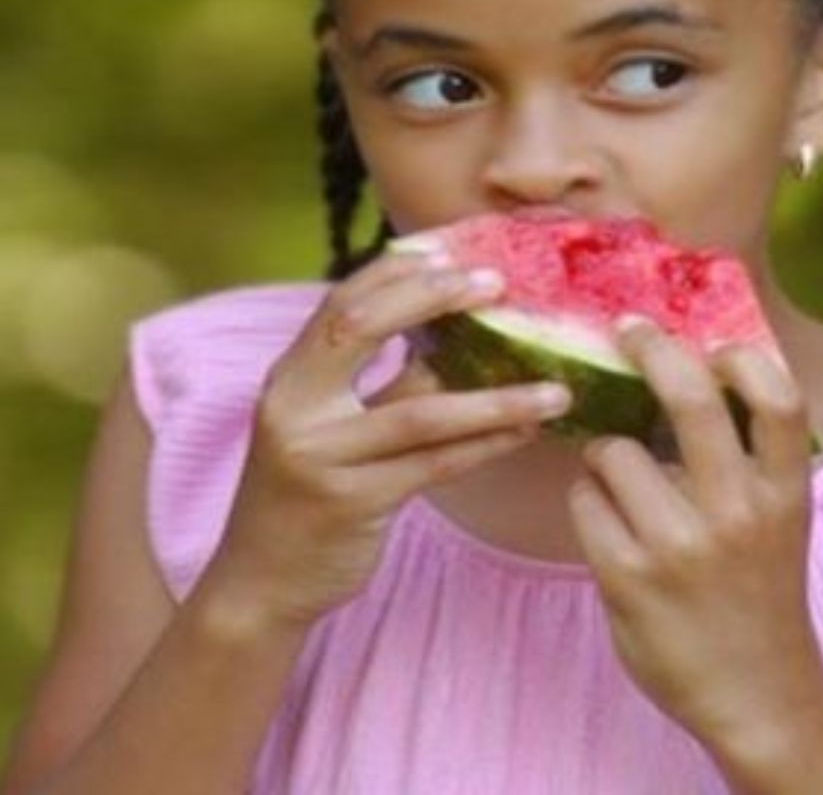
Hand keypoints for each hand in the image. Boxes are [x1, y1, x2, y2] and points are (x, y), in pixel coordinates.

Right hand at [202, 247, 572, 631]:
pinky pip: (437, 463)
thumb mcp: (324, 427)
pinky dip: (490, 444)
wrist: (260, 583)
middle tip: (499, 283)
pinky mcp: (353, 502)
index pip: (340, 302)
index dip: (397, 270)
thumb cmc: (306, 494)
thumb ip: (372, 381)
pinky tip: (530, 432)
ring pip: (422, 410)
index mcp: (289, 379)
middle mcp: (295, 408)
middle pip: (363, 328)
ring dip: (498, 396)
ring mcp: (322, 456)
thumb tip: (455, 332)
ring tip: (557, 386)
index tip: (453, 246)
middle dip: (433, 297)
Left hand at [567, 315, 822, 748]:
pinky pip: (585, 502)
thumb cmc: (762, 597)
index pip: (779, 398)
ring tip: (619, 478)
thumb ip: (748, 464)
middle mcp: (737, 512)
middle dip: (652, 348)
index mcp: (784, 494)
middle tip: (630, 329)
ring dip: (606, 453)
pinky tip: (607, 521)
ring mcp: (679, 545)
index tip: (714, 343)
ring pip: (614, 450)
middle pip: (692, 397)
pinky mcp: (628, 577)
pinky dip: (588, 500)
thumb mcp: (781, 523)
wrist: (758, 695)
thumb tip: (693, 380)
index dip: (743, 357)